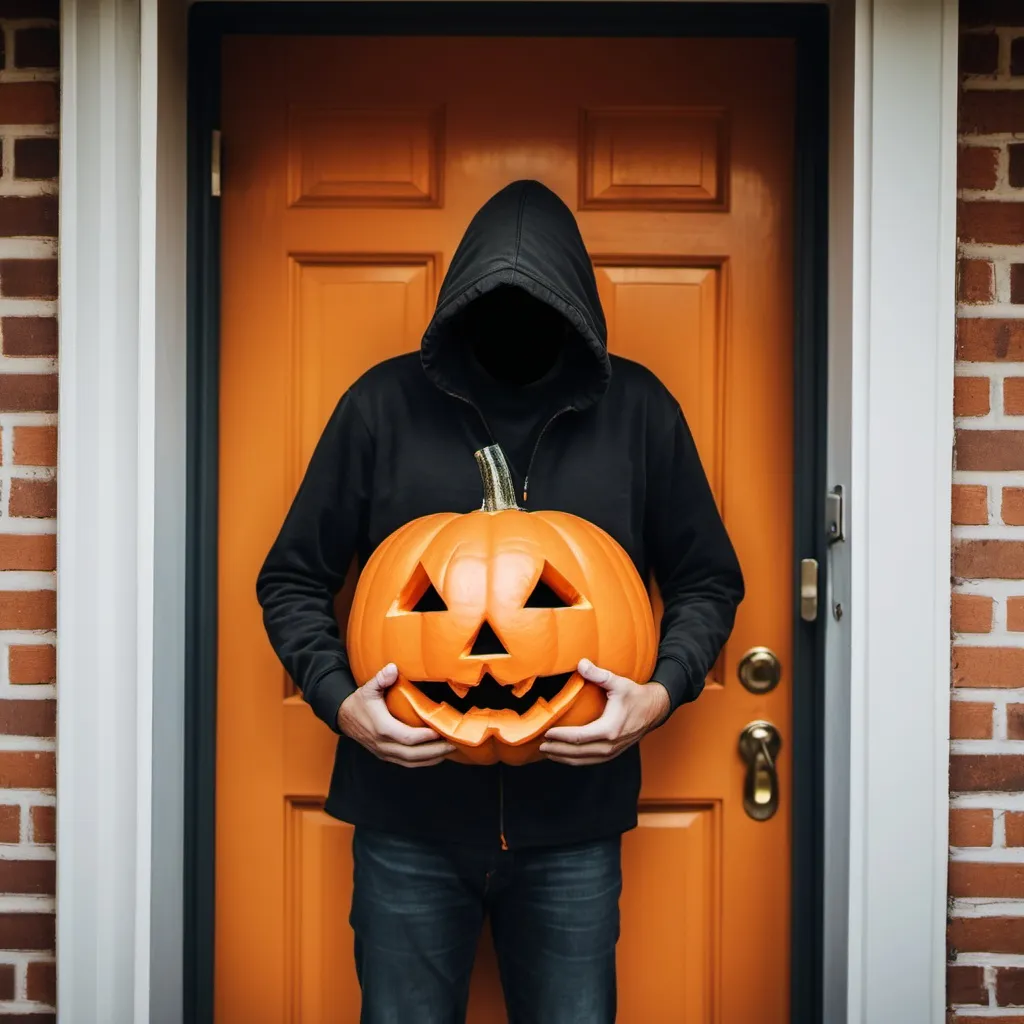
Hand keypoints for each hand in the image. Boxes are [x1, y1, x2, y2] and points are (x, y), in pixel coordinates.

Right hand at [337, 663, 454, 766]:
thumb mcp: (368, 687)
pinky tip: (436, 756)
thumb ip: (381, 678)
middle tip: (454, 744)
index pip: (407, 738)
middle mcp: (383, 744)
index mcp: (381, 728)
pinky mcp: (386, 756)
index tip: (440, 731)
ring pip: (411, 762)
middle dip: (435, 751)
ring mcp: (384, 753)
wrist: (344, 718)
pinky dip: (423, 762)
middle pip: (413, 754)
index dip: (425, 737)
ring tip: (449, 751)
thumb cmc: (360, 702)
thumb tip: (392, 668)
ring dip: (432, 759)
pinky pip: (407, 763)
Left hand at [539, 658, 670, 765]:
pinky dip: (576, 760)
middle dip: (558, 750)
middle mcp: (610, 744)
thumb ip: (599, 674)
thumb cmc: (636, 695)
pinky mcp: (613, 753)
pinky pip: (591, 761)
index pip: (579, 737)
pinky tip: (564, 756)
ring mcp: (612, 751)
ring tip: (548, 753)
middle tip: (540, 746)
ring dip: (564, 758)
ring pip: (584, 760)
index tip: (546, 733)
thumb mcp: (618, 682)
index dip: (561, 737)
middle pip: (578, 752)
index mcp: (610, 729)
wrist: (655, 710)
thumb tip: (581, 663)